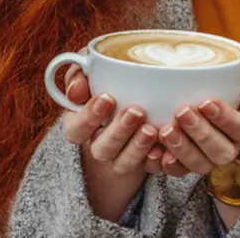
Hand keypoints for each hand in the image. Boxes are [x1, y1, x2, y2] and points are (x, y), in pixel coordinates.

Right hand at [60, 63, 162, 220]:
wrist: (137, 96)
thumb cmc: (107, 79)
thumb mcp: (89, 70)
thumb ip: (78, 74)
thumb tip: (76, 92)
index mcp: (81, 124)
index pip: (76, 129)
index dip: (89, 117)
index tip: (107, 98)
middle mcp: (99, 143)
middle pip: (102, 149)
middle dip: (118, 132)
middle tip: (136, 111)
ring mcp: (121, 156)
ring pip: (123, 163)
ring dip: (136, 148)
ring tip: (151, 129)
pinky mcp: (144, 162)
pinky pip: (148, 169)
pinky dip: (155, 162)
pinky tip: (163, 151)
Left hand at [157, 60, 239, 177]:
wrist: (229, 106)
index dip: (224, 118)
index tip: (206, 102)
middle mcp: (230, 147)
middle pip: (219, 150)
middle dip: (200, 133)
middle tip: (182, 112)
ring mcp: (208, 157)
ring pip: (199, 164)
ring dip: (182, 149)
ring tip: (165, 130)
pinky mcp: (188, 163)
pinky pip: (178, 171)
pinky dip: (166, 165)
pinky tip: (154, 152)